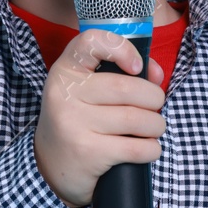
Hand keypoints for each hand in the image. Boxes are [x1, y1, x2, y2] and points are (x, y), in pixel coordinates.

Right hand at [34, 29, 165, 207]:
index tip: (137, 67)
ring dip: (156, 125)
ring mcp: (73, 124)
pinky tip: (148, 148)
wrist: (50, 165)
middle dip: (154, 98)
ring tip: (153, 128)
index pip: (92, 42)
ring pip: (136, 119)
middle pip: (127, 87)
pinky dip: (151, 149)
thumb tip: (157, 75)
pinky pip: (135, 147)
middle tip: (155, 106)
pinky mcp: (87, 152)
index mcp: (66, 71)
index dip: (122, 49)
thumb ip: (123, 73)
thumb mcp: (89, 90)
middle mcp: (65, 94)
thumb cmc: (79, 119)